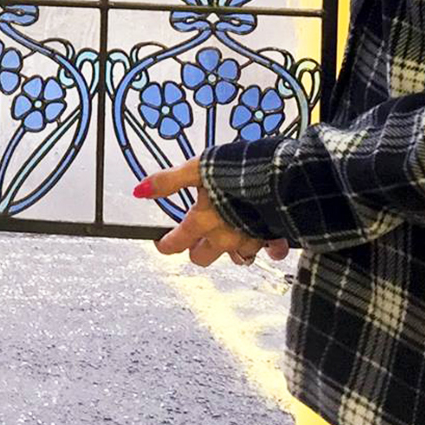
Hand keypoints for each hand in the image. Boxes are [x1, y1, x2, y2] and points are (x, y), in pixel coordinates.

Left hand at [136, 160, 290, 269]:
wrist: (285, 176)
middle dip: (197, 249)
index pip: (176, 243)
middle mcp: (224, 237)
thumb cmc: (240, 168)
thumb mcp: (198, 167)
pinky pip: (269, 250)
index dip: (166, 244)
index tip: (162, 243)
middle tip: (196, 237)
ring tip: (229, 232)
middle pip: (202, 257)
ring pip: (234, 256)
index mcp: (202, 222)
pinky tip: (266, 239)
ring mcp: (249, 240)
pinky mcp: (274, 237)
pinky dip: (267, 247)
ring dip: (230, 249)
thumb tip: (140, 191)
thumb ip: (168, 181)